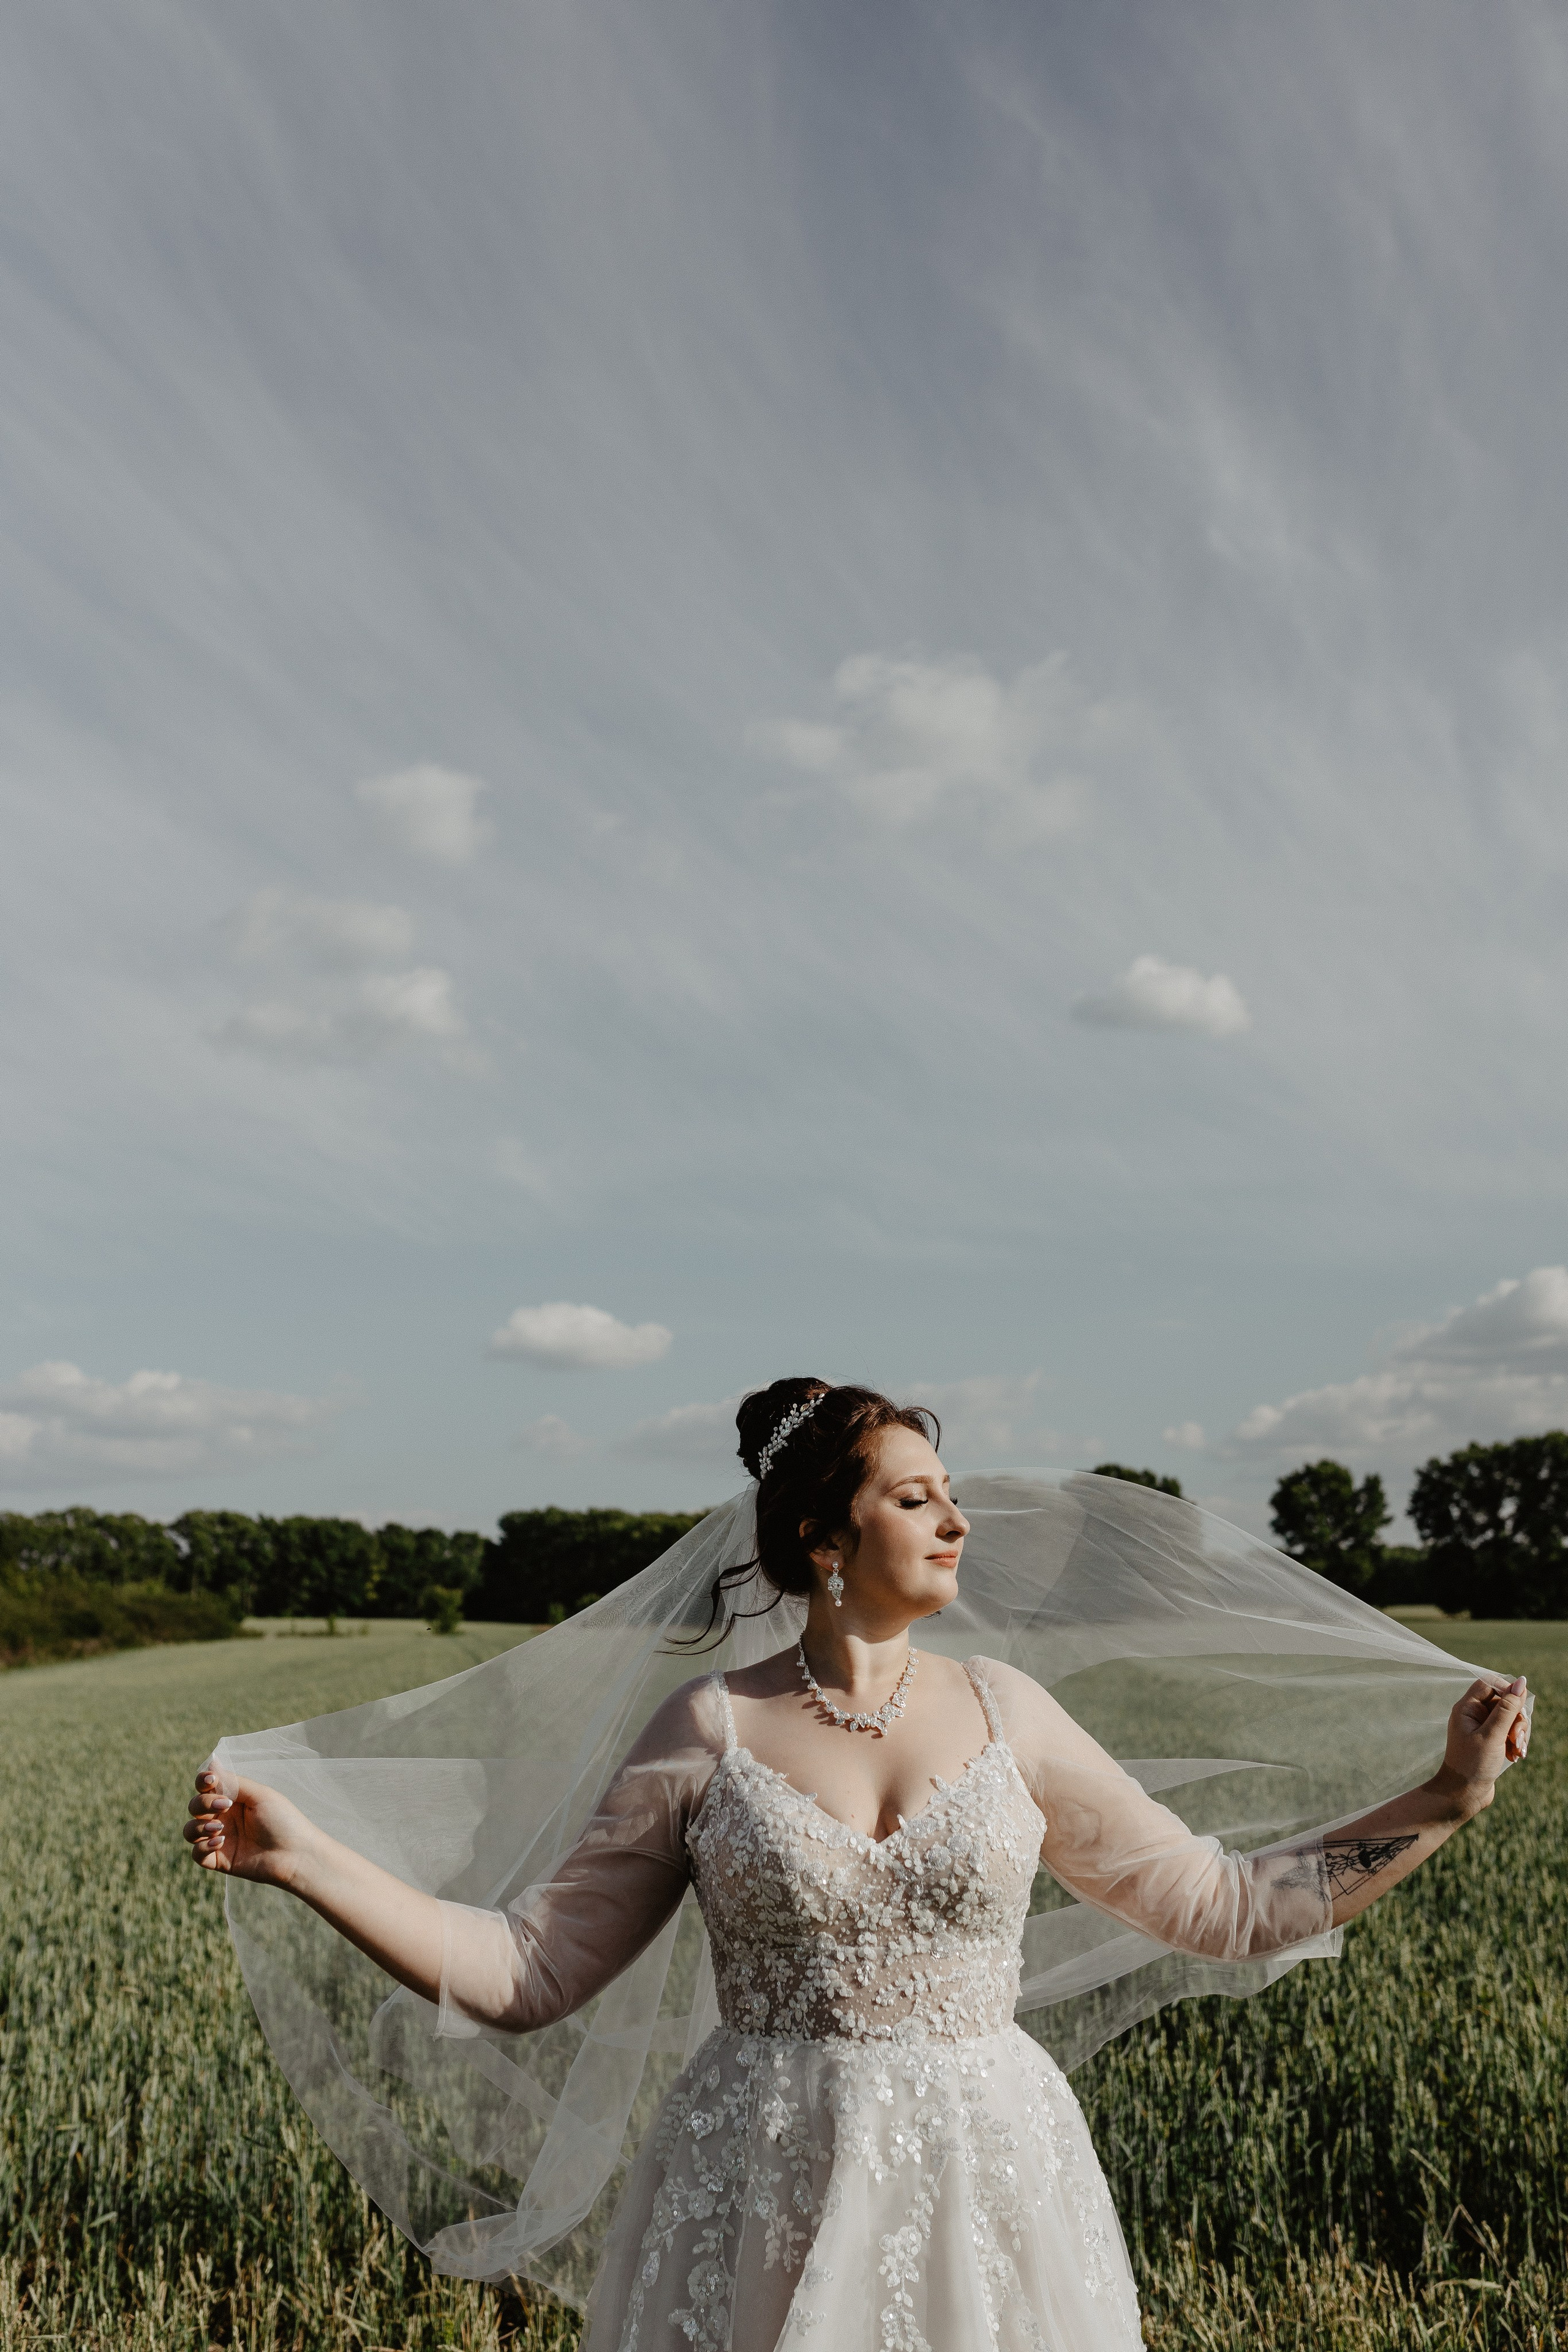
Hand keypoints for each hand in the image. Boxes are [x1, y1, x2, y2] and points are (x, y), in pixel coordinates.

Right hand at [183, 1764, 317, 1887]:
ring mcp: (220, 1838)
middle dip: (203, 1804)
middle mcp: (223, 1817)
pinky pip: (197, 1853)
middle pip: (195, 1806)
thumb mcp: (260, 1795)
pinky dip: (202, 1847)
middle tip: (224, 1806)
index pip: (206, 1787)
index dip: (202, 1781)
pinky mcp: (219, 1860)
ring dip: (198, 1827)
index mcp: (233, 1799)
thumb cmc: (283, 1820)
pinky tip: (220, 1842)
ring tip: (219, 1829)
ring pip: (190, 1830)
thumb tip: (212, 1762)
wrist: (295, 1854)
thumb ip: (234, 1782)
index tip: (211, 1781)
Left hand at [1434, 1675, 1529, 1811]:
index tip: (1519, 1707)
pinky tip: (1516, 1757)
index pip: (1490, 1683)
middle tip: (1516, 1739)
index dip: (1508, 1691)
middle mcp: (1474, 1715)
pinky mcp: (1492, 1741)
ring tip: (1518, 1752)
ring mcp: (1483, 1729)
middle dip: (1516, 1720)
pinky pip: (1510, 1733)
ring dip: (1519, 1734)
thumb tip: (1521, 1682)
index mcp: (1467, 1708)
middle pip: (1504, 1703)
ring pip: (1510, 1719)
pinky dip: (1516, 1743)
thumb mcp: (1492, 1735)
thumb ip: (1507, 1708)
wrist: (1463, 1795)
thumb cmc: (1472, 1765)